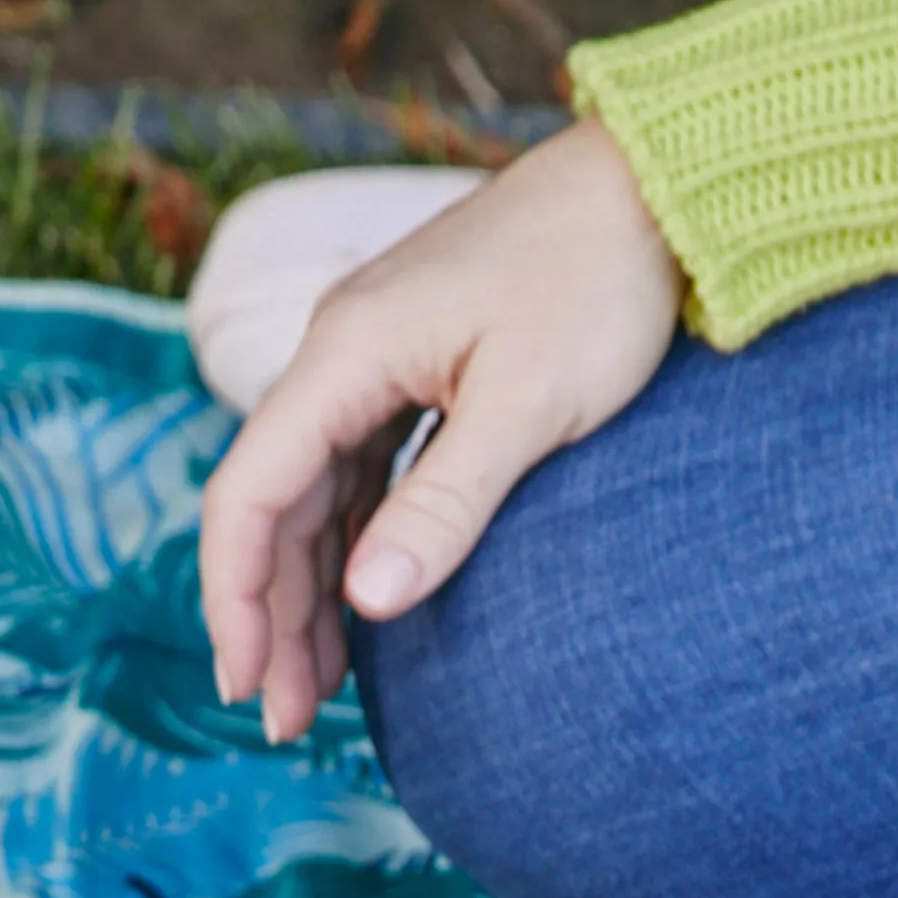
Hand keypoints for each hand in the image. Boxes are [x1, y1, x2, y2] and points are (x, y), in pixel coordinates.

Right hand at [198, 119, 683, 742]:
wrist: (660, 179)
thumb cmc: (602, 277)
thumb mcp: (530, 404)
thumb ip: (445, 504)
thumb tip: (368, 603)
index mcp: (345, 354)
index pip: (250, 493)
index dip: (236, 597)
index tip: (248, 683)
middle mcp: (339, 351)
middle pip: (271, 502)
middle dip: (269, 614)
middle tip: (283, 718)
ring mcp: (373, 356)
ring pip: (312, 493)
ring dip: (306, 587)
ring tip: (313, 684)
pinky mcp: (415, 363)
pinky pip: (355, 470)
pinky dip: (350, 542)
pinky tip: (362, 600)